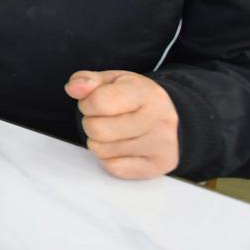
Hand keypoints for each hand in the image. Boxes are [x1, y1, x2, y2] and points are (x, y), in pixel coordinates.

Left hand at [66, 70, 180, 178]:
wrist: (176, 118)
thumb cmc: (139, 99)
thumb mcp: (114, 81)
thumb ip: (88, 81)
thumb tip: (73, 88)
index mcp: (146, 94)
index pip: (98, 102)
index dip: (87, 104)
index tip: (95, 103)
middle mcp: (158, 120)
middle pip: (97, 130)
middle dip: (91, 123)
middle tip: (104, 119)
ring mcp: (161, 146)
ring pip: (102, 151)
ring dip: (99, 142)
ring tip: (114, 132)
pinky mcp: (157, 167)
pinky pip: (114, 168)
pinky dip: (110, 159)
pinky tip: (122, 147)